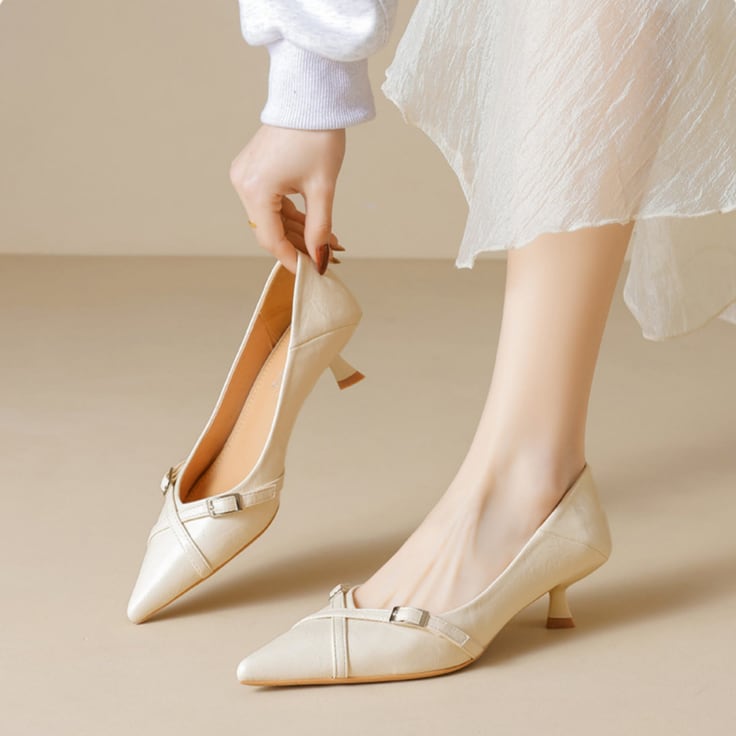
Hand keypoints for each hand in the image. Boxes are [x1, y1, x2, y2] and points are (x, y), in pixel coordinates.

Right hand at [229, 124, 345, 273]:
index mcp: (255, 189)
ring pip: (271, 217)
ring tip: (329, 242)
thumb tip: (320, 259)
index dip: (291, 259)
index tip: (312, 273)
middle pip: (269, 229)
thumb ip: (319, 228)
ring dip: (298, 231)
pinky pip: (271, 202)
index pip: (271, 238)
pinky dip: (291, 214)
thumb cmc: (317, 135)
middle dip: (299, 245)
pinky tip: (313, 225)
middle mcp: (243, 183)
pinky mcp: (254, 169)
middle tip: (326, 257)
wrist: (311, 95)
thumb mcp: (322, 188)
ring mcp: (246, 175)